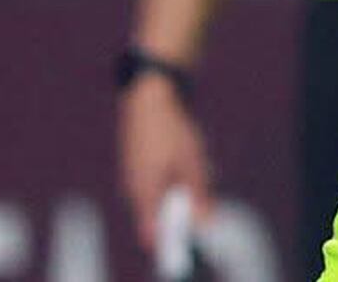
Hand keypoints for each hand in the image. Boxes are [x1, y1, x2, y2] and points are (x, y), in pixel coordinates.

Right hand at [118, 73, 214, 254]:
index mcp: (144, 192)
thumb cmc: (170, 128)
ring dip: (180, 189)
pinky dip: (172, 178)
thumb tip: (205, 220)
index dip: (170, 240)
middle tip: (199, 183)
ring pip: (161, 198)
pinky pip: (157, 184)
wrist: (149, 97)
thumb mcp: (192, 161)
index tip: (188, 240)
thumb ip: (198, 193)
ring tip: (192, 162)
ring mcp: (132, 178)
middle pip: (160, 216)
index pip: (152, 232)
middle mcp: (133, 190)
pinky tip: (184, 157)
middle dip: (183, 208)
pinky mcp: (136, 169)